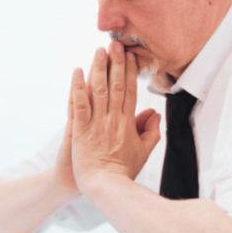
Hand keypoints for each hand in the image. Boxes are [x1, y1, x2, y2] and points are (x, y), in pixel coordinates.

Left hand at [68, 41, 161, 196]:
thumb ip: (151, 130)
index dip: (130, 72)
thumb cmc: (123, 171)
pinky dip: (78, 88)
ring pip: (98, 91)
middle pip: (116, 86)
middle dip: (116, 63)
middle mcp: (113, 119)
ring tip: (98, 51)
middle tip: (115, 44)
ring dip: (99, 69)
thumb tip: (153, 113)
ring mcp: (97, 124)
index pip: (131, 91)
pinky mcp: (80, 130)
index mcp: (128, 123)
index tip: (130, 55)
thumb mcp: (144, 151)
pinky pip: (79, 105)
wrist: (106, 188)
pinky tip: (77, 72)